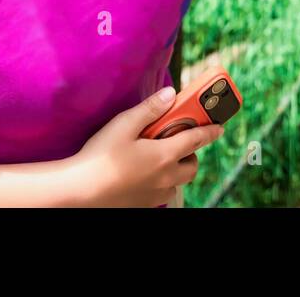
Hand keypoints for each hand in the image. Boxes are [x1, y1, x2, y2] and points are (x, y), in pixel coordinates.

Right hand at [62, 86, 226, 206]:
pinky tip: (142, 174)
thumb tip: (171, 94)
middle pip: (191, 166)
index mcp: (165, 156)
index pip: (196, 140)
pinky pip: (162, 194)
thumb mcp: (124, 124)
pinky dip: (161, 183)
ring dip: (175, 170)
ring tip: (156, 158)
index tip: (219, 127)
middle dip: (191, 154)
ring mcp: (155, 194)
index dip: (209, 131)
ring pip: (177, 182)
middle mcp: (166, 178)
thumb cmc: (100, 156)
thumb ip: (150, 109)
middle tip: (176, 141)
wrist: (80, 191)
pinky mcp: (143, 205)